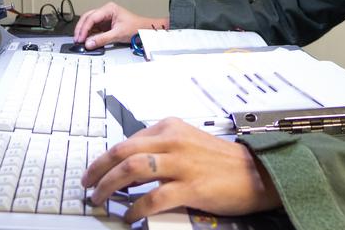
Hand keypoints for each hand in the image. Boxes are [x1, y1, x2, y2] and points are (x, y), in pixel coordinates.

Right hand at [73, 2, 167, 48]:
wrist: (145, 30)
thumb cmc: (136, 27)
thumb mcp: (118, 34)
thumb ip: (102, 39)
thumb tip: (89, 43)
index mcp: (109, 8)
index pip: (91, 18)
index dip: (84, 28)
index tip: (80, 38)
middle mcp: (105, 11)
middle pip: (87, 18)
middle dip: (81, 29)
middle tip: (77, 39)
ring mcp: (105, 17)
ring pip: (89, 22)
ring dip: (84, 31)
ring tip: (79, 40)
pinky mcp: (105, 24)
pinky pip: (94, 28)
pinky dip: (89, 34)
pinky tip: (86, 40)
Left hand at [83, 118, 280, 222]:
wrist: (257, 173)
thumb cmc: (222, 161)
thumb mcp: (188, 143)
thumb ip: (160, 149)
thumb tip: (128, 169)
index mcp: (170, 128)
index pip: (127, 140)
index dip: (105, 158)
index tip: (94, 171)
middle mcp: (173, 141)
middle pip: (123, 152)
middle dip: (98, 170)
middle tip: (87, 185)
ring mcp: (182, 163)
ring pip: (132, 170)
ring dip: (109, 186)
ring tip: (99, 199)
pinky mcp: (191, 186)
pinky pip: (153, 198)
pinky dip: (135, 208)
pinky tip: (129, 216)